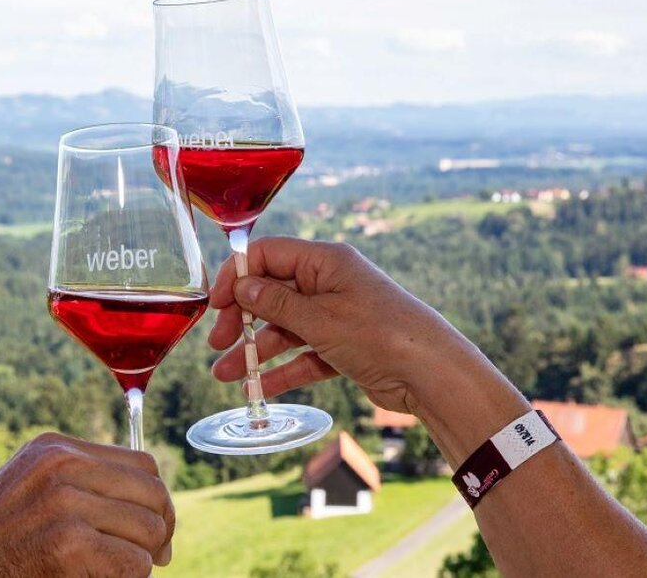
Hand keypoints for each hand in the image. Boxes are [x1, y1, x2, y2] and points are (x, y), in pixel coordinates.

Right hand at [0, 433, 173, 577]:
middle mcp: (61, 466)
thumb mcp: (26, 491)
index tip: (155, 528)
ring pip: (148, 530)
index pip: (140, 463)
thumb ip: (76, 483)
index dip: (156, 499)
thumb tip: (149, 498)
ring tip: (112, 571)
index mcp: (53, 449)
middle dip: (160, 530)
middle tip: (156, 557)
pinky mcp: (67, 545)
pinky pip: (133, 564)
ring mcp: (64, 503)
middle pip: (152, 493)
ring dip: (140, 560)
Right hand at [209, 237, 498, 415]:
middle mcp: (329, 283)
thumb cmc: (380, 334)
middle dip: (242, 319)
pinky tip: (257, 389)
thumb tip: (243, 287)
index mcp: (325, 261)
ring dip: (255, 350)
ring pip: (285, 328)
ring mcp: (337, 315)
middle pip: (272, 294)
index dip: (237, 277)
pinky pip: (304, 353)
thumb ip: (277, 304)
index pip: (268, 255)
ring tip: (226, 376)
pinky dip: (282, 369)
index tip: (215, 305)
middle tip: (218, 344)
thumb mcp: (320, 319)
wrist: (431, 373)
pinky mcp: (344, 346)